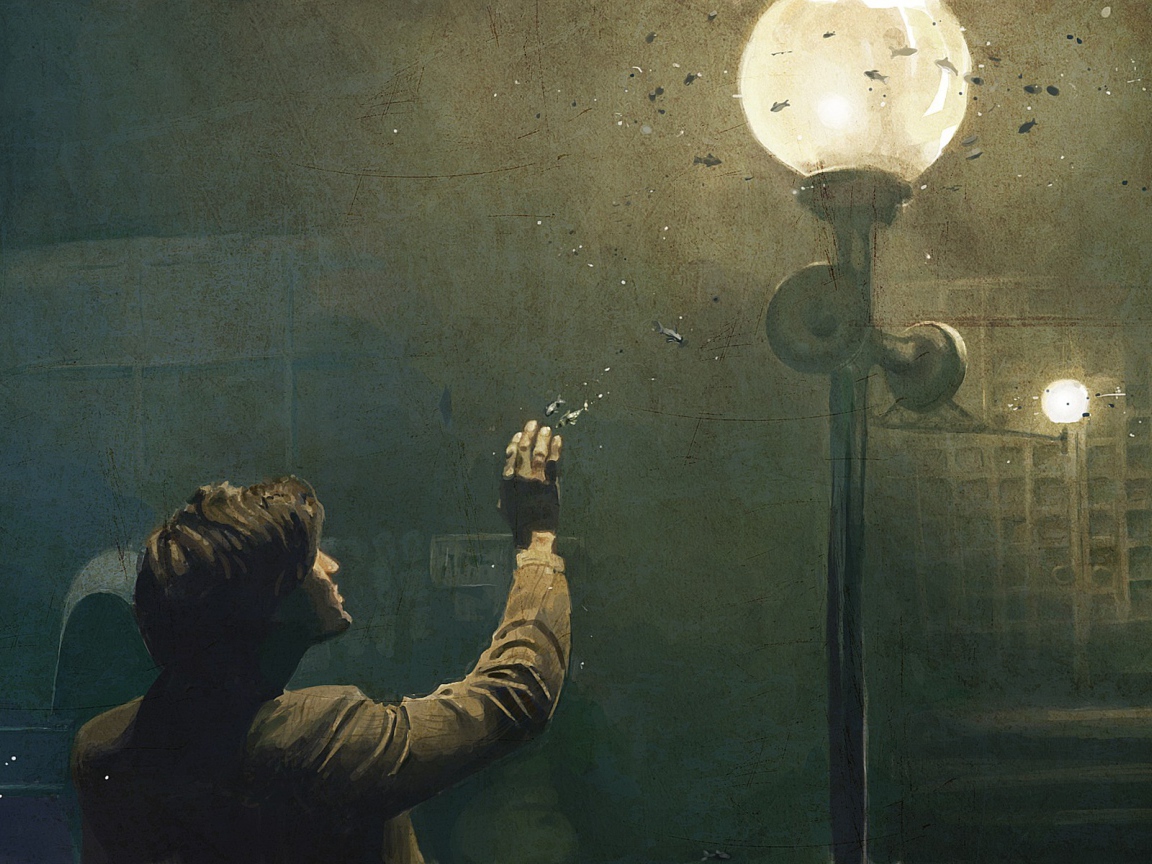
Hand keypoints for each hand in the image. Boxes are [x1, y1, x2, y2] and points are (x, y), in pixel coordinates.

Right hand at [499, 420, 561, 548]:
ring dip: (542, 438)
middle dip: (528, 434)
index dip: (515, 443)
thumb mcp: (503, 505)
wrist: (534, 532)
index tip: (519, 434)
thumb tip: (506, 478)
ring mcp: (537, 479)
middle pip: (524, 450)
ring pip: (539, 452)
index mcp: (507, 481)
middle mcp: (521, 477)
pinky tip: (558, 440)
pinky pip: (553, 461)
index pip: (510, 456)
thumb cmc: (517, 521)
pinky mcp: (551, 483)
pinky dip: (556, 449)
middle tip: (532, 423)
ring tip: (546, 428)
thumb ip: (505, 488)